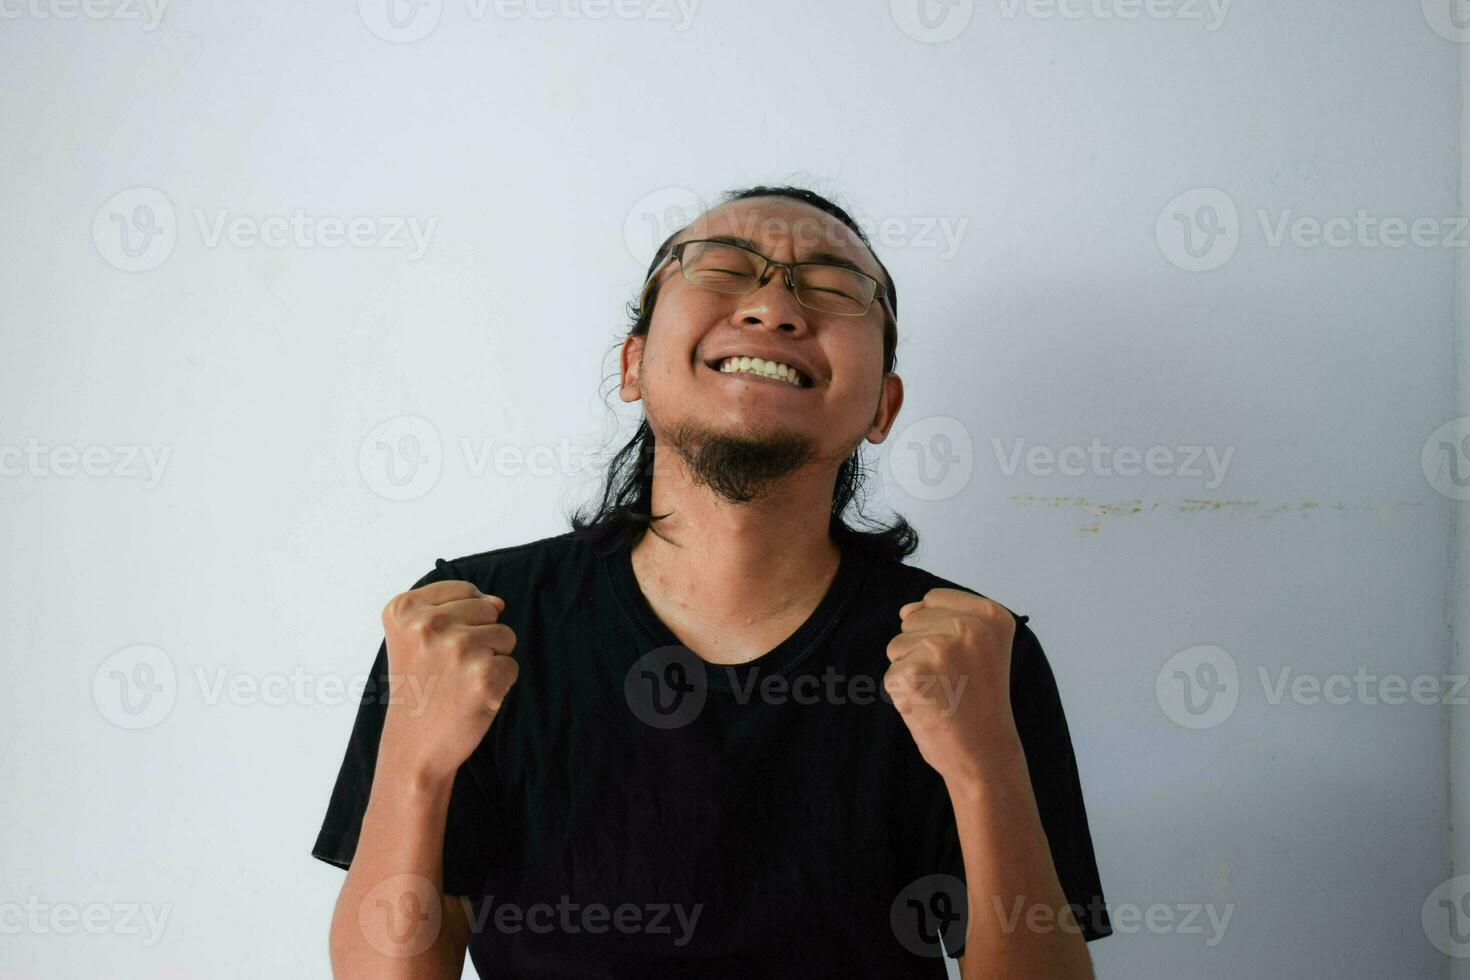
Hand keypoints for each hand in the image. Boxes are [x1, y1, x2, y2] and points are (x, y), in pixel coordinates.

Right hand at [379, 579, 518, 781]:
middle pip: (488, 610)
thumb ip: (454, 606)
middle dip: (479, 637)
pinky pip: (512, 665)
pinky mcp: (483, 675)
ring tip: (460, 682)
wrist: (414, 746)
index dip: (461, 620)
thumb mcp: (413, 637)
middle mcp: (428, 625)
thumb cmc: (420, 688)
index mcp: (404, 609)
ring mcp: (457, 649)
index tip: (436, 648)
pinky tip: (472, 698)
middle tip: (449, 669)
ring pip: (505, 635)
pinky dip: (499, 684)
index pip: (466, 590)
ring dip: (491, 660)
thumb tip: (498, 602)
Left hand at [884, 588, 1020, 783]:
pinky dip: (903, 693)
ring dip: (911, 670)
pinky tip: (929, 706)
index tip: (964, 660)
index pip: (934, 598)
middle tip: (952, 681)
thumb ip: (945, 617)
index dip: (939, 630)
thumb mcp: (979, 648)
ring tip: (941, 692)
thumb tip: (906, 610)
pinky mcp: (912, 674)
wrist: (984, 754)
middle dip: (922, 650)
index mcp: (991, 616)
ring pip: (897, 645)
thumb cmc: (979, 703)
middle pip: (912, 620)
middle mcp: (968, 627)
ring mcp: (939, 650)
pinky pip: (890, 672)